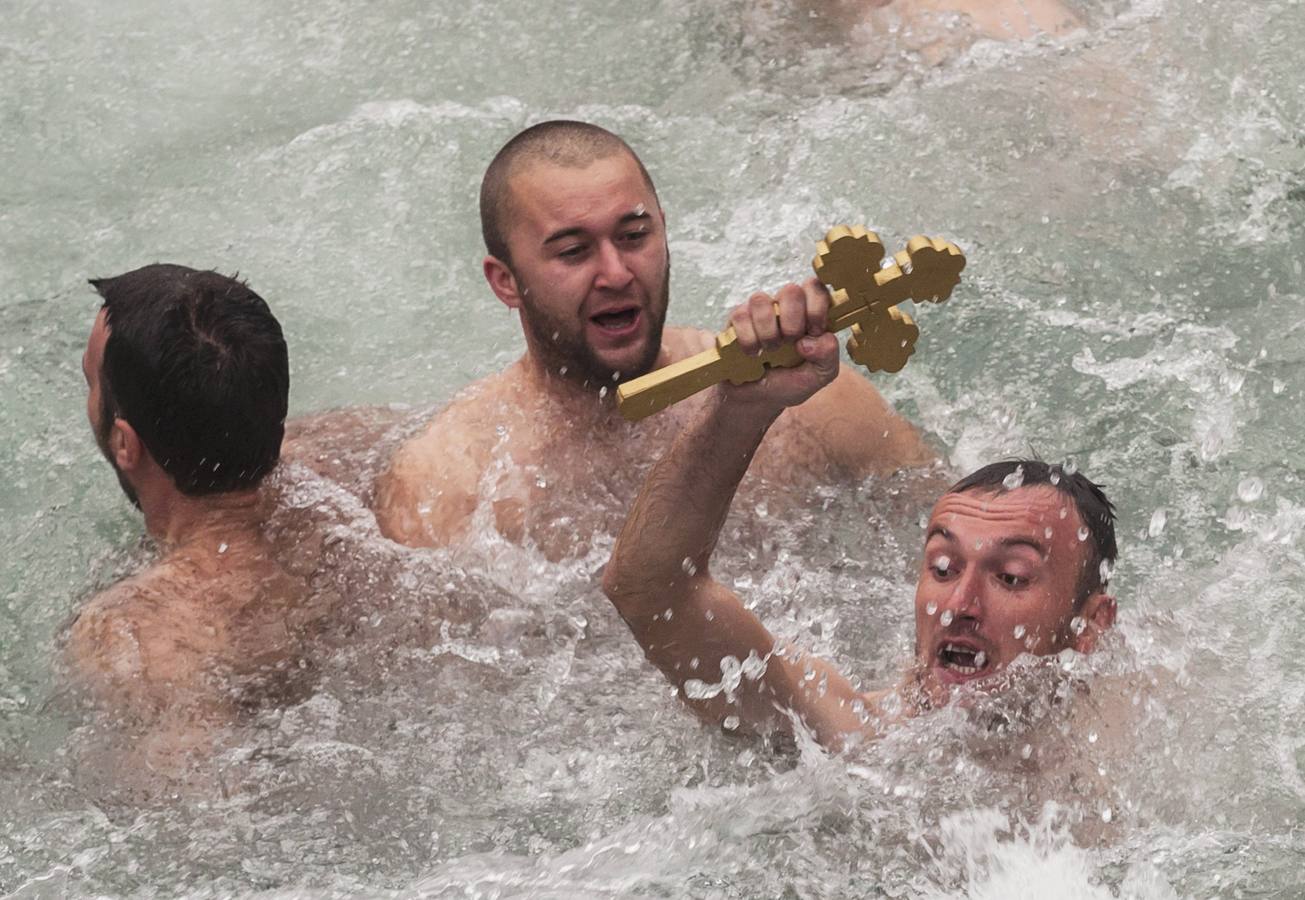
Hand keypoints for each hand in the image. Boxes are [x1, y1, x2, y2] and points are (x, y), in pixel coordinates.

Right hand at [724, 278, 839, 410]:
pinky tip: (752, 354)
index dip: (817, 305)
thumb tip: (811, 339)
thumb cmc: (788, 383)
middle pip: (790, 290)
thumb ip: (828, 355)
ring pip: (761, 300)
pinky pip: (740, 316)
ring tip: (769, 351)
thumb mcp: (819, 375)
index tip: (814, 330)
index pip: (816, 288)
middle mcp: (784, 308)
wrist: (756, 400)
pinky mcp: (736, 321)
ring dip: (767, 331)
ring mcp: (759, 312)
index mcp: (809, 315)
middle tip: (790, 343)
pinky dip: (747, 339)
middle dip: (792, 321)